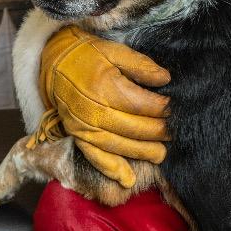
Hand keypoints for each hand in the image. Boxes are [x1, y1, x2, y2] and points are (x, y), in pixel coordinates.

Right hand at [31, 25, 170, 187]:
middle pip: (134, 127)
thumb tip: (165, 79)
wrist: (55, 63)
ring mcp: (85, 126)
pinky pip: (95, 156)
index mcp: (106, 86)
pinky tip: (127, 179)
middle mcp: (95, 110)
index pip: (142, 104)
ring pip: (119, 145)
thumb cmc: (88, 55)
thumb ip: (140, 65)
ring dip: (143, 152)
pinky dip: (111, 169)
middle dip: (158, 131)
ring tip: (161, 154)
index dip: (163, 108)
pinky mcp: (78, 135)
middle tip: (175, 132)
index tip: (175, 108)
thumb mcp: (115, 51)